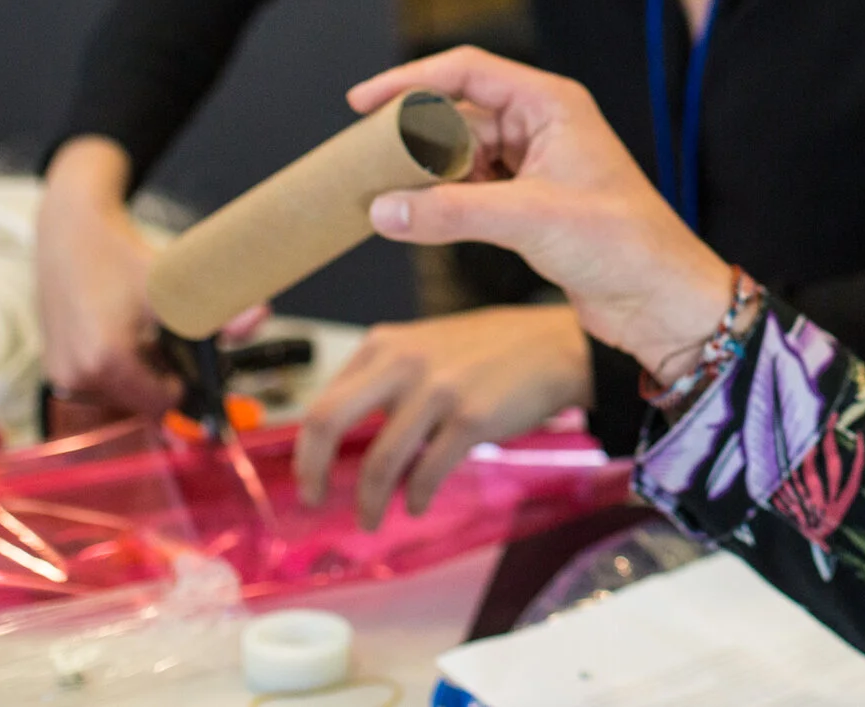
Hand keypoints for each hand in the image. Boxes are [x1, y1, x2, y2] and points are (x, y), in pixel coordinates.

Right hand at [36, 136, 264, 418]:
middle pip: (141, 402)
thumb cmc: (122, 258)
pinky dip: (116, 367)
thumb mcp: (173, 284)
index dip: (183, 380)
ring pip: (121, 395)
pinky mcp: (53, 368)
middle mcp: (76, 377)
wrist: (70, 233)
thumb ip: (218, 311)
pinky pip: (99, 384)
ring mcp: (61, 375)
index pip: (161, 404)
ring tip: (138, 331)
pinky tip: (118, 333)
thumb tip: (260, 317)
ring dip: (138, 373)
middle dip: (159, 375)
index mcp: (105, 361)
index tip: (184, 351)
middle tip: (158, 335)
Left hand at [295, 304, 593, 526]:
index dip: (307, 449)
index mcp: (385, 344)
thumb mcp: (427, 345)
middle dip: (313, 472)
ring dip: (370, 501)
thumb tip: (349, 441)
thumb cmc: (490, 350)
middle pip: (329, 422)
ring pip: (380, 461)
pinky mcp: (471, 419)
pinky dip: (416, 497)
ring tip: (371, 520)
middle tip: (315, 502)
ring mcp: (437, 390)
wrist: (556, 345)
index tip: (308, 478)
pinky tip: (417, 504)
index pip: (323, 401)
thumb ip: (387, 379)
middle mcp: (403, 362)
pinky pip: (427, 473)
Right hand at [350, 48, 734, 384]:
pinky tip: (419, 220)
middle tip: (367, 163)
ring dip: (426, 175)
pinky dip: (443, 202)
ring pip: (461, 155)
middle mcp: (542, 126)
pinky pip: (470, 190)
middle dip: (413, 137)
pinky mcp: (529, 203)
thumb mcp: (530, 220)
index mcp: (552, 105)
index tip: (362, 101)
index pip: (468, 71)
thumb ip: (452, 212)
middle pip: (457, 114)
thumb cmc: (625, 244)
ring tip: (384, 195)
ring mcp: (536, 165)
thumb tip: (384, 209)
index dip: (411, 80)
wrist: (661, 300)